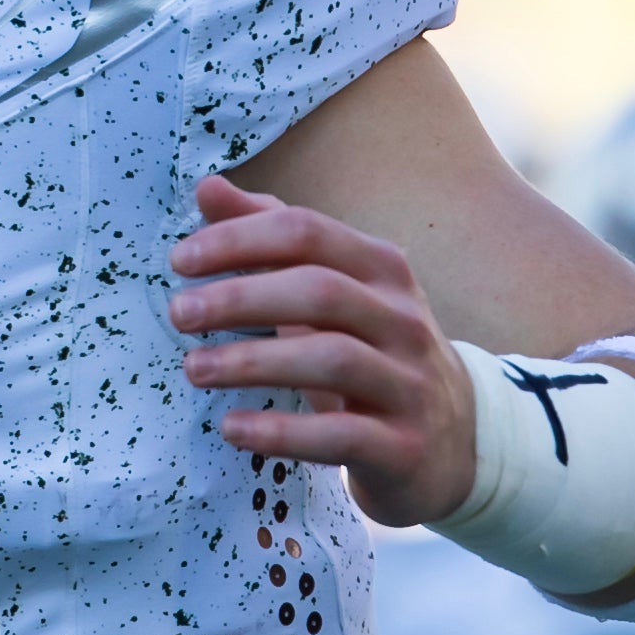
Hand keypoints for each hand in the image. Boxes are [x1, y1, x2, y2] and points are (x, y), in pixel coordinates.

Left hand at [167, 174, 474, 528]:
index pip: (306, 232)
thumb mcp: (332, 291)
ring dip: (252, 361)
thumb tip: (208, 187)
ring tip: (194, 368)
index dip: (239, 239)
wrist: (455, 441)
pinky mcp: (404, 447)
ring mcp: (409, 383)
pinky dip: (280, 432)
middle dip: (240, 297)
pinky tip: (231, 427)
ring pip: (333, 359)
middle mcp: (403, 319)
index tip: (180, 260)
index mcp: (381, 269)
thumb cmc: (372, 353)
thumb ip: (271, 238)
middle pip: (320, 290)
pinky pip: (340, 436)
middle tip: (179, 313)